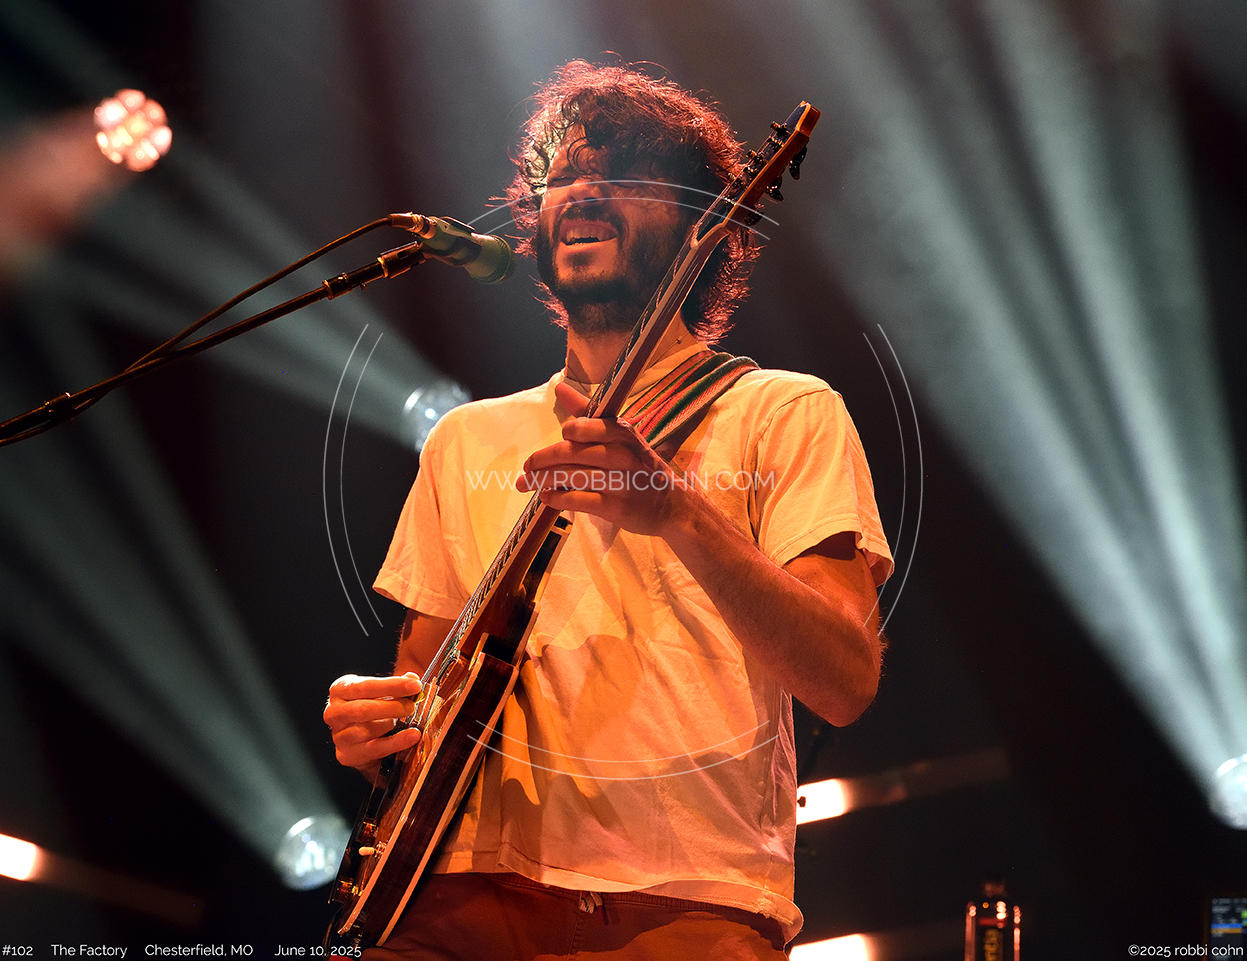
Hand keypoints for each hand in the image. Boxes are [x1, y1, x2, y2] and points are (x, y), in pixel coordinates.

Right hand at [323, 673, 422, 774]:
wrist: (362, 740)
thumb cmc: (372, 708)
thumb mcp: (381, 692)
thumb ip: (397, 685)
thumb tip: (412, 678)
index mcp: (340, 690)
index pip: (365, 686)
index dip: (392, 685)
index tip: (415, 685)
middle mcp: (334, 712)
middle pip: (363, 709)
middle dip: (393, 707)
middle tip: (412, 706)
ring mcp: (338, 735)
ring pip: (367, 730)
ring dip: (392, 724)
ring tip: (408, 721)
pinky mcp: (347, 755)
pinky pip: (374, 749)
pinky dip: (396, 742)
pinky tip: (412, 736)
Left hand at [517, 381, 688, 535]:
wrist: (672, 505)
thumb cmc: (640, 466)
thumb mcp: (621, 436)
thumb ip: (587, 413)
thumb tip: (559, 387)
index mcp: (622, 432)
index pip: (584, 426)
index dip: (569, 432)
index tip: (559, 439)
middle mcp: (623, 454)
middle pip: (571, 452)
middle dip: (541, 460)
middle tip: (526, 467)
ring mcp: (620, 482)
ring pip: (570, 476)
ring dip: (542, 480)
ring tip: (527, 483)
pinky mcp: (616, 508)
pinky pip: (578, 500)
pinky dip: (557, 498)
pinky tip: (548, 497)